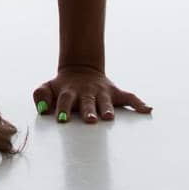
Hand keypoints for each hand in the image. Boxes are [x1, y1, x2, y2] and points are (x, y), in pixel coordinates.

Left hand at [32, 66, 152, 123]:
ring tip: (109, 117)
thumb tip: (42, 110)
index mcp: (69, 91)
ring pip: (105, 101)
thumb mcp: (48, 87)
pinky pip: (129, 97)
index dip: (63, 109)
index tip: (62, 119)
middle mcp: (86, 91)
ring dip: (107, 109)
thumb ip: (40, 95)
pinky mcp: (114, 92)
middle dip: (88, 111)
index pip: (65, 100)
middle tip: (90, 120)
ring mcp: (101, 92)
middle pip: (87, 101)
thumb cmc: (63, 87)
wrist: (80, 69)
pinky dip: (138, 103)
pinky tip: (148, 110)